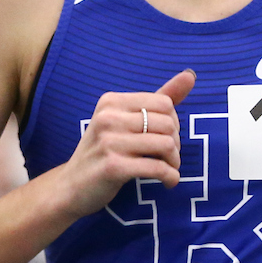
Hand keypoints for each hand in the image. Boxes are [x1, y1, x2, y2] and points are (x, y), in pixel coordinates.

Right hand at [60, 69, 195, 217]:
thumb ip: (158, 99)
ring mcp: (109, 141)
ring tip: (169, 170)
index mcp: (112, 101)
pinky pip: (157, 168)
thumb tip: (190, 75)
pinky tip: (168, 182)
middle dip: (176, 144)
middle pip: (168, 124)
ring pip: (166, 145)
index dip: (173, 123)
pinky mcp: (113, 167)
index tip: (166, 138)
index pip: (164, 103)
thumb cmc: (103, 151)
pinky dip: (170, 177)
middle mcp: (108, 117)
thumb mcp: (125, 121)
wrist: (71, 187)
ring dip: (174, 162)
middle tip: (168, 158)